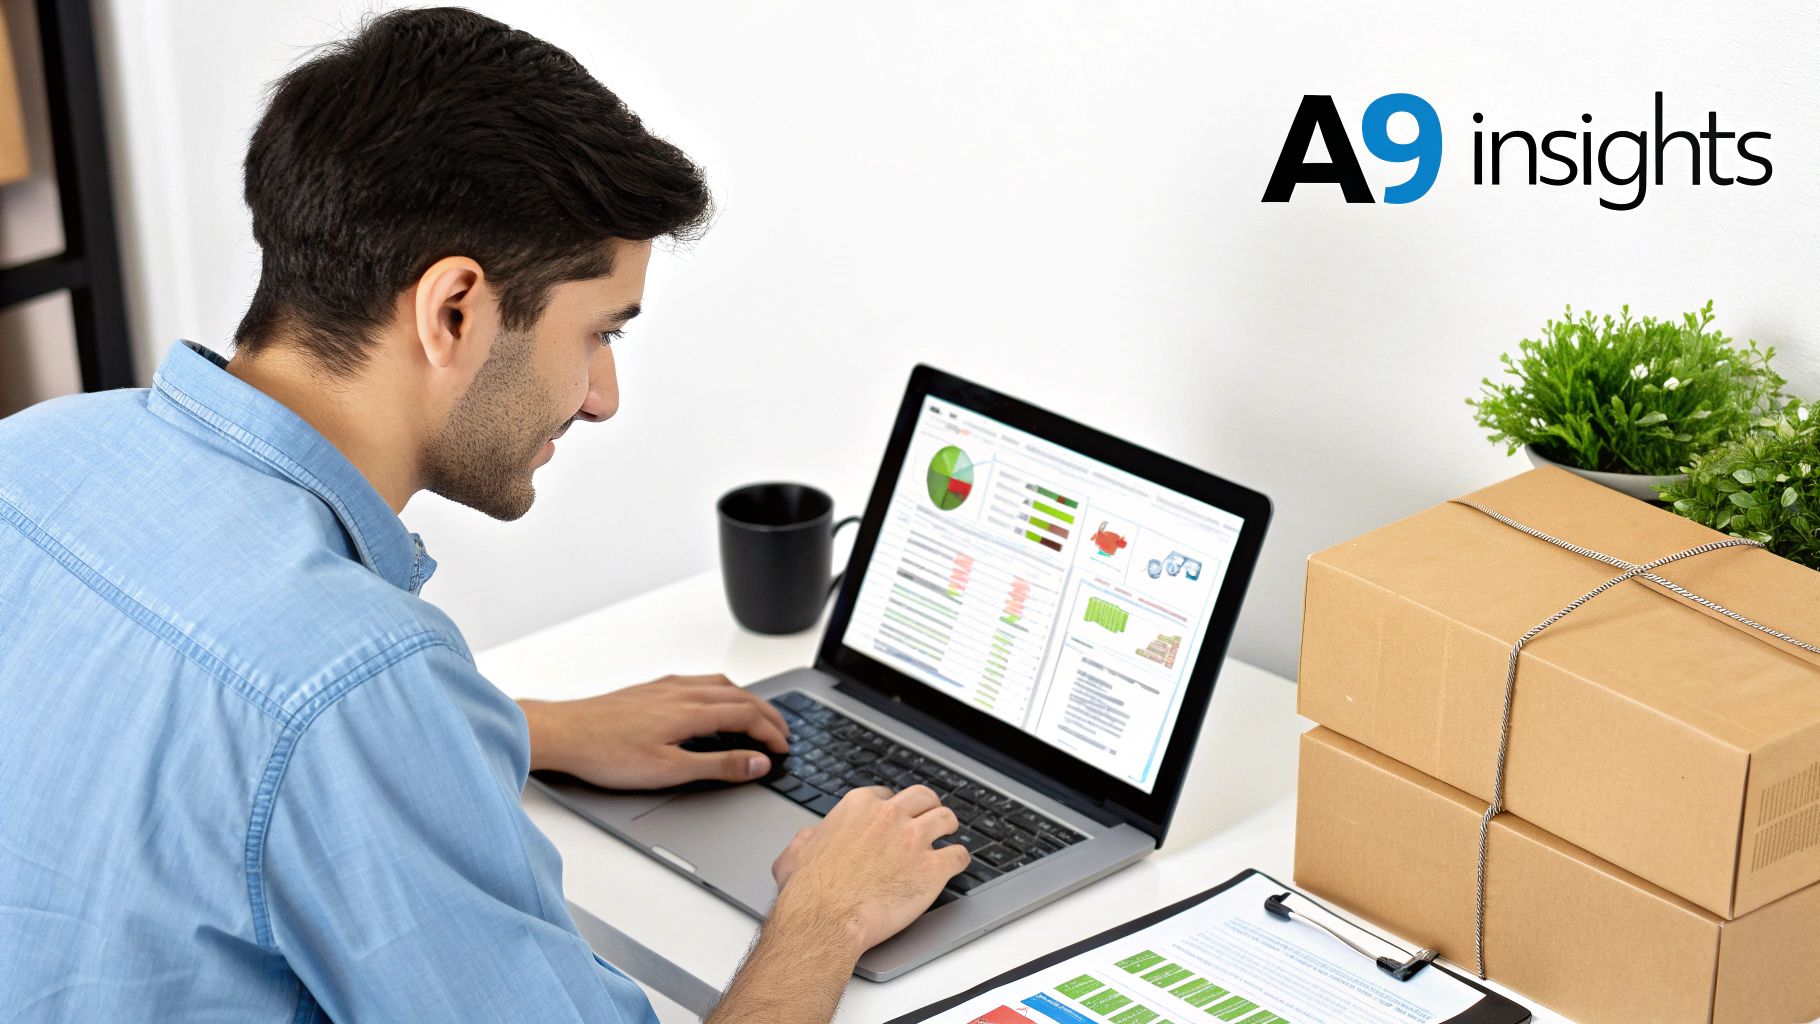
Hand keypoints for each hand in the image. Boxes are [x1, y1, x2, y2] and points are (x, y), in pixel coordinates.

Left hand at [518, 674, 788, 789]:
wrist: (563, 733)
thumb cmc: (607, 754)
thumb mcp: (669, 770)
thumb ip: (717, 765)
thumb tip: (757, 762)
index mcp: (691, 711)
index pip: (747, 715)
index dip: (771, 733)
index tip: (783, 749)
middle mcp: (682, 691)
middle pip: (740, 695)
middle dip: (767, 714)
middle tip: (782, 733)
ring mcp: (665, 687)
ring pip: (720, 684)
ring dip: (746, 699)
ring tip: (757, 716)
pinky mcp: (649, 690)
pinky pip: (698, 682)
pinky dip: (721, 691)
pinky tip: (710, 703)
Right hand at [768, 785, 969, 954]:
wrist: (824, 920)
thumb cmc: (809, 892)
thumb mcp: (796, 852)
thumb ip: (808, 838)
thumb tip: (811, 837)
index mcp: (859, 806)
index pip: (887, 794)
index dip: (894, 807)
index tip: (897, 818)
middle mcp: (889, 816)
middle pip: (924, 797)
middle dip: (928, 808)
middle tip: (930, 819)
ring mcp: (914, 840)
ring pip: (947, 819)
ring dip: (948, 828)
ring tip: (948, 837)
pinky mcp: (932, 868)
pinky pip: (959, 855)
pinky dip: (959, 860)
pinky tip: (954, 865)